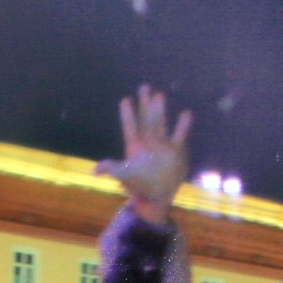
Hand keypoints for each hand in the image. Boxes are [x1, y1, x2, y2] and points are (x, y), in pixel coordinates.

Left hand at [94, 84, 191, 225]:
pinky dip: (183, 125)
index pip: (130, 127)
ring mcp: (162, 144)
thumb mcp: (125, 176)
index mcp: (134, 146)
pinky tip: (186, 113)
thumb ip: (112, 169)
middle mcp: (148, 141)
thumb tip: (95, 171)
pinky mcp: (175, 150)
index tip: (126, 100)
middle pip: (145, 119)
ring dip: (160, 110)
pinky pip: (180, 135)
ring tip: (160, 94)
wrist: (157, 195)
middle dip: (144, 104)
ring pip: (161, 123)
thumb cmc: (139, 185)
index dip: (127, 114)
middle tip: (144, 86)